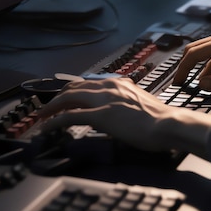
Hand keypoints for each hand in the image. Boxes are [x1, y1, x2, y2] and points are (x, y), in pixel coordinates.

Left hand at [39, 78, 210, 153]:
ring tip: (41, 117)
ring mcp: (103, 100)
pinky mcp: (100, 115)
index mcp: (119, 83)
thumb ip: (126, 103)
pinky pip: (69, 116)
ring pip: (68, 98)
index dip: (71, 90)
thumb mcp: (140, 104)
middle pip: (73, 87)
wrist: (169, 124)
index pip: (87, 83)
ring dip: (51, 108)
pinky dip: (54, 121)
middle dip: (57, 98)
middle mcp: (109, 87)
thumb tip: (117, 112)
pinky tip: (45, 128)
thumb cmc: (161, 120)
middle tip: (46, 108)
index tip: (63, 97)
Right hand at [172, 30, 210, 91]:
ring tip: (190, 85)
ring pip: (202, 56)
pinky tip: (207, 83)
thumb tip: (202, 84)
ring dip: (195, 70)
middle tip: (178, 83)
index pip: (194, 54)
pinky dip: (206, 71)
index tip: (177, 82)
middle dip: (184, 67)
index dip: (183, 69)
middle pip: (194, 51)